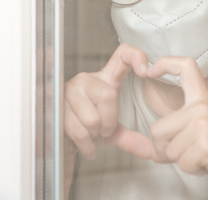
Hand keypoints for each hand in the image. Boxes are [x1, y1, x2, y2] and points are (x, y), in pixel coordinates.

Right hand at [63, 43, 154, 160]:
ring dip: (95, 134)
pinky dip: (87, 145)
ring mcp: (70, 89)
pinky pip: (79, 131)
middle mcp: (86, 79)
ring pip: (93, 117)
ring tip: (91, 135)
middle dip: (109, 122)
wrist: (61, 140)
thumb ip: (130, 138)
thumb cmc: (87, 129)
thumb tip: (150, 151)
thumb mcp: (112, 132)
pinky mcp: (57, 105)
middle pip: (108, 95)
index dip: (136, 57)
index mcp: (105, 79)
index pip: (122, 55)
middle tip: (103, 130)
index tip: (146, 72)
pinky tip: (87, 145)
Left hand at [146, 57, 207, 198]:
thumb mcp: (205, 130)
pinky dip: (193, 170)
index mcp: (203, 98)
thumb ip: (178, 135)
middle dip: (166, 149)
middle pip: (157, 130)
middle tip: (189, 152)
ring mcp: (204, 124)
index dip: (165, 62)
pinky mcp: (207, 144)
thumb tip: (151, 152)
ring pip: (169, 150)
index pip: (185, 67)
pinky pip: (182, 164)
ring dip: (183, 161)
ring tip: (205, 155)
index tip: (150, 70)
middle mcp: (202, 107)